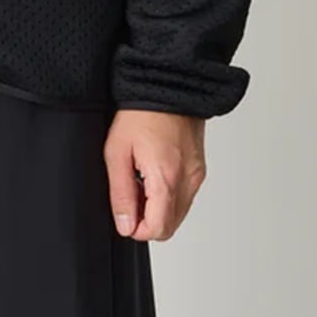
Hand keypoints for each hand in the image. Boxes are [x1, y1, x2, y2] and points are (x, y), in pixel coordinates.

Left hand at [103, 109, 206, 240]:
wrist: (167, 87)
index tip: (125, 216)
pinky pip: (185, 196)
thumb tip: (125, 225)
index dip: (137, 229)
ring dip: (158, 207)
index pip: (158, 229)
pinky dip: (168, 194)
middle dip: (147, 219)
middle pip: (170, 226)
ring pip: (178, 213)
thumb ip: (121, 194)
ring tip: (141, 178)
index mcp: (166, 178)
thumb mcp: (117, 153)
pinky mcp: (199, 169)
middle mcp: (187, 180)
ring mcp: (196, 176)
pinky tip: (153, 172)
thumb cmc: (140, 114)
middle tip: (130, 194)